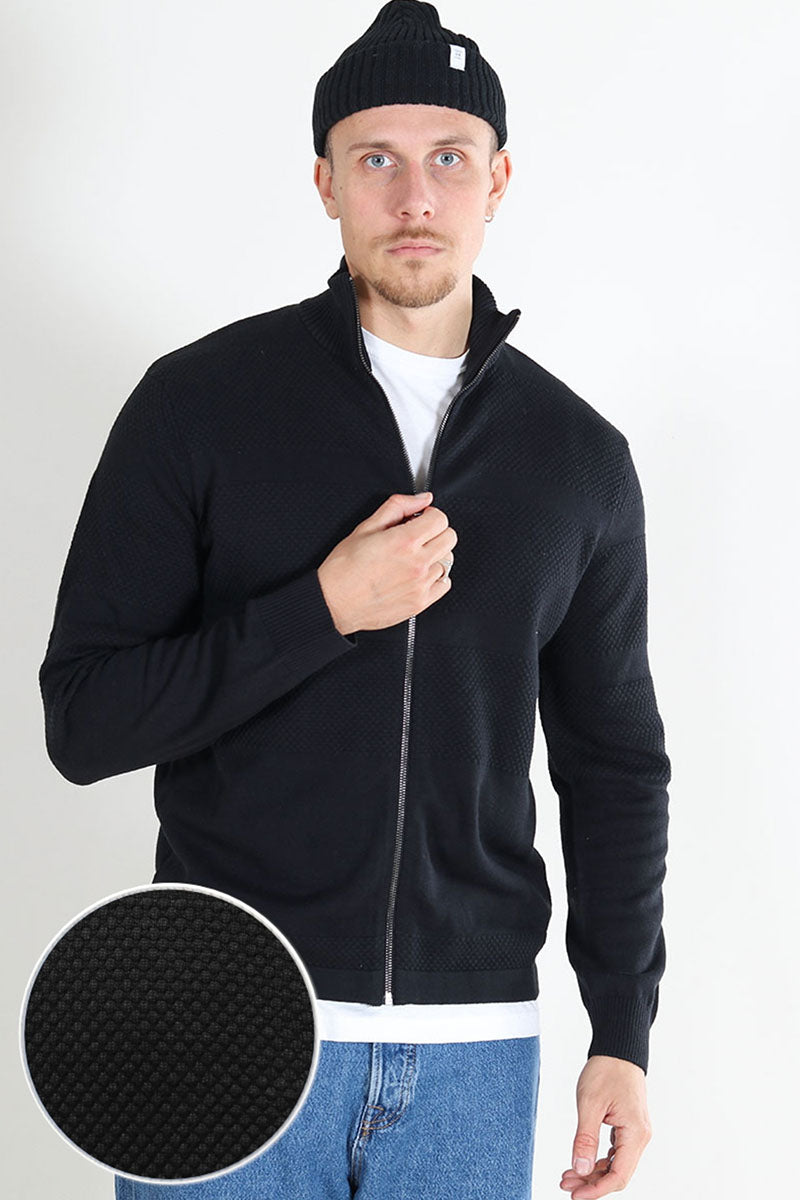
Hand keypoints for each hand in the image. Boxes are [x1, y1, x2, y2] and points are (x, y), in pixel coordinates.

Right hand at [317, 492, 456, 634]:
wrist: (334, 602)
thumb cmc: (344, 568)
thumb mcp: (366, 527)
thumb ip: (398, 507)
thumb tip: (421, 499)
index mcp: (404, 541)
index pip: (440, 519)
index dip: (430, 515)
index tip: (421, 519)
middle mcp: (417, 563)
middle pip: (450, 537)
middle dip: (436, 532)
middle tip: (419, 536)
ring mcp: (421, 585)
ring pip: (447, 560)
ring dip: (435, 555)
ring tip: (414, 558)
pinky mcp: (420, 603)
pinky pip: (445, 584)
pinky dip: (436, 577)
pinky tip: (418, 575)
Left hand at [560, 1054, 651, 1196]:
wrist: (618, 1050)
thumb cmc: (606, 1070)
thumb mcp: (590, 1103)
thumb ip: (585, 1138)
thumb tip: (580, 1169)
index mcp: (635, 1133)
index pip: (619, 1176)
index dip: (596, 1190)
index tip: (575, 1195)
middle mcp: (640, 1137)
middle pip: (618, 1174)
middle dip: (591, 1183)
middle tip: (565, 1184)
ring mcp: (635, 1133)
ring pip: (616, 1165)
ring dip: (593, 1173)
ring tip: (569, 1175)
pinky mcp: (628, 1128)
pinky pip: (615, 1153)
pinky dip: (598, 1160)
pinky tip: (581, 1161)